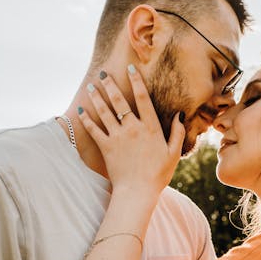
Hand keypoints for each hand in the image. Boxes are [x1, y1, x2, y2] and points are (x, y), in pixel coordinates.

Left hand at [78, 65, 184, 196]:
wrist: (138, 191)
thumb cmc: (158, 174)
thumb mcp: (173, 153)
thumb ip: (177, 132)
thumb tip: (179, 115)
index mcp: (150, 127)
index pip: (143, 98)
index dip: (136, 80)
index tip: (131, 68)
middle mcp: (133, 128)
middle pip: (119, 100)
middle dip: (110, 84)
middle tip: (103, 73)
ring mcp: (118, 136)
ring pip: (105, 111)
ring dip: (97, 97)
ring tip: (91, 85)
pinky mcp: (106, 147)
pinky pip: (94, 130)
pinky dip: (86, 119)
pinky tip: (82, 109)